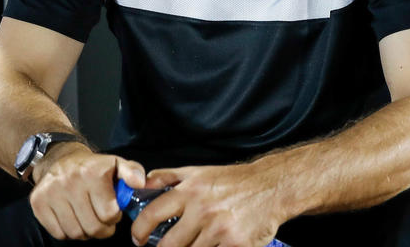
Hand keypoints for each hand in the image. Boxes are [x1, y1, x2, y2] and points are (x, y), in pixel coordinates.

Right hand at [29, 142, 145, 240]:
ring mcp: (52, 193)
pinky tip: (74, 217)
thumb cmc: (93, 167)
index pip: (108, 213)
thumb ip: (132, 172)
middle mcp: (71, 182)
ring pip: (75, 233)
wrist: (61, 159)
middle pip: (92, 227)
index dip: (114, 216)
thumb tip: (140, 183)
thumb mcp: (116, 164)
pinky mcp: (38, 203)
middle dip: (102, 228)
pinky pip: (58, 233)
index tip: (114, 210)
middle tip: (103, 219)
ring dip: (85, 231)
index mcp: (93, 173)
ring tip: (89, 218)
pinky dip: (69, 231)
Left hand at [131, 162, 284, 246]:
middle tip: (169, 246)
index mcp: (191, 190)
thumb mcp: (200, 171)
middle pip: (169, 245)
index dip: (140, 230)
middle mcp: (203, 211)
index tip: (138, 238)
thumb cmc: (234, 180)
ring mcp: (219, 231)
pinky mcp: (236, 246)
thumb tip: (143, 183)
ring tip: (199, 241)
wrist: (271, 187)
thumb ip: (170, 177)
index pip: (153, 213)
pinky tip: (216, 245)